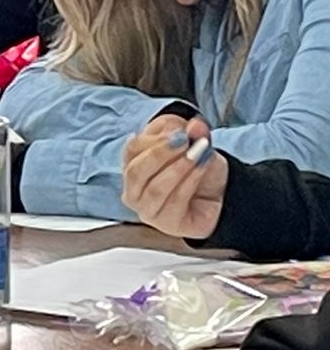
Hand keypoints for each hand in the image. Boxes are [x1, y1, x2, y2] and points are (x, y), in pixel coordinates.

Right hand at [122, 115, 227, 239]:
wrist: (218, 196)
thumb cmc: (198, 171)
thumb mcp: (197, 145)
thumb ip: (194, 133)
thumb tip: (196, 125)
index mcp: (133, 166)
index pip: (131, 151)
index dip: (154, 140)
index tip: (180, 131)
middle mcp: (134, 190)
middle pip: (135, 172)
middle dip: (160, 154)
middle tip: (184, 141)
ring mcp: (147, 210)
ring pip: (154, 189)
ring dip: (178, 168)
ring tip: (198, 155)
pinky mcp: (166, 224)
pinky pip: (173, 203)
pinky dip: (189, 182)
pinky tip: (201, 170)